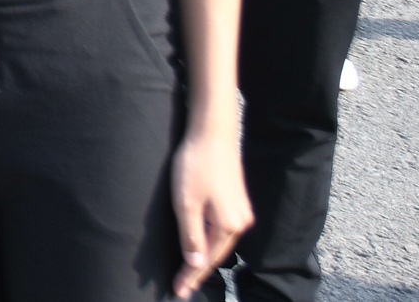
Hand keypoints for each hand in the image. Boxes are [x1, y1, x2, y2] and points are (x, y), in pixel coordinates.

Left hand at [169, 124, 251, 295]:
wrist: (212, 133)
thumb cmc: (196, 165)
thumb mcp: (186, 203)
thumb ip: (191, 236)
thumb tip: (196, 265)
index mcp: (228, 226)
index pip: (207, 260)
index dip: (191, 277)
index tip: (179, 292)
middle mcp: (240, 222)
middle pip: (216, 254)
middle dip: (198, 270)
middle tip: (181, 287)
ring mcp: (240, 211)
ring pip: (219, 242)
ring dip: (204, 256)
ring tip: (189, 271)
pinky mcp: (235, 200)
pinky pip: (221, 229)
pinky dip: (209, 240)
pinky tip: (201, 244)